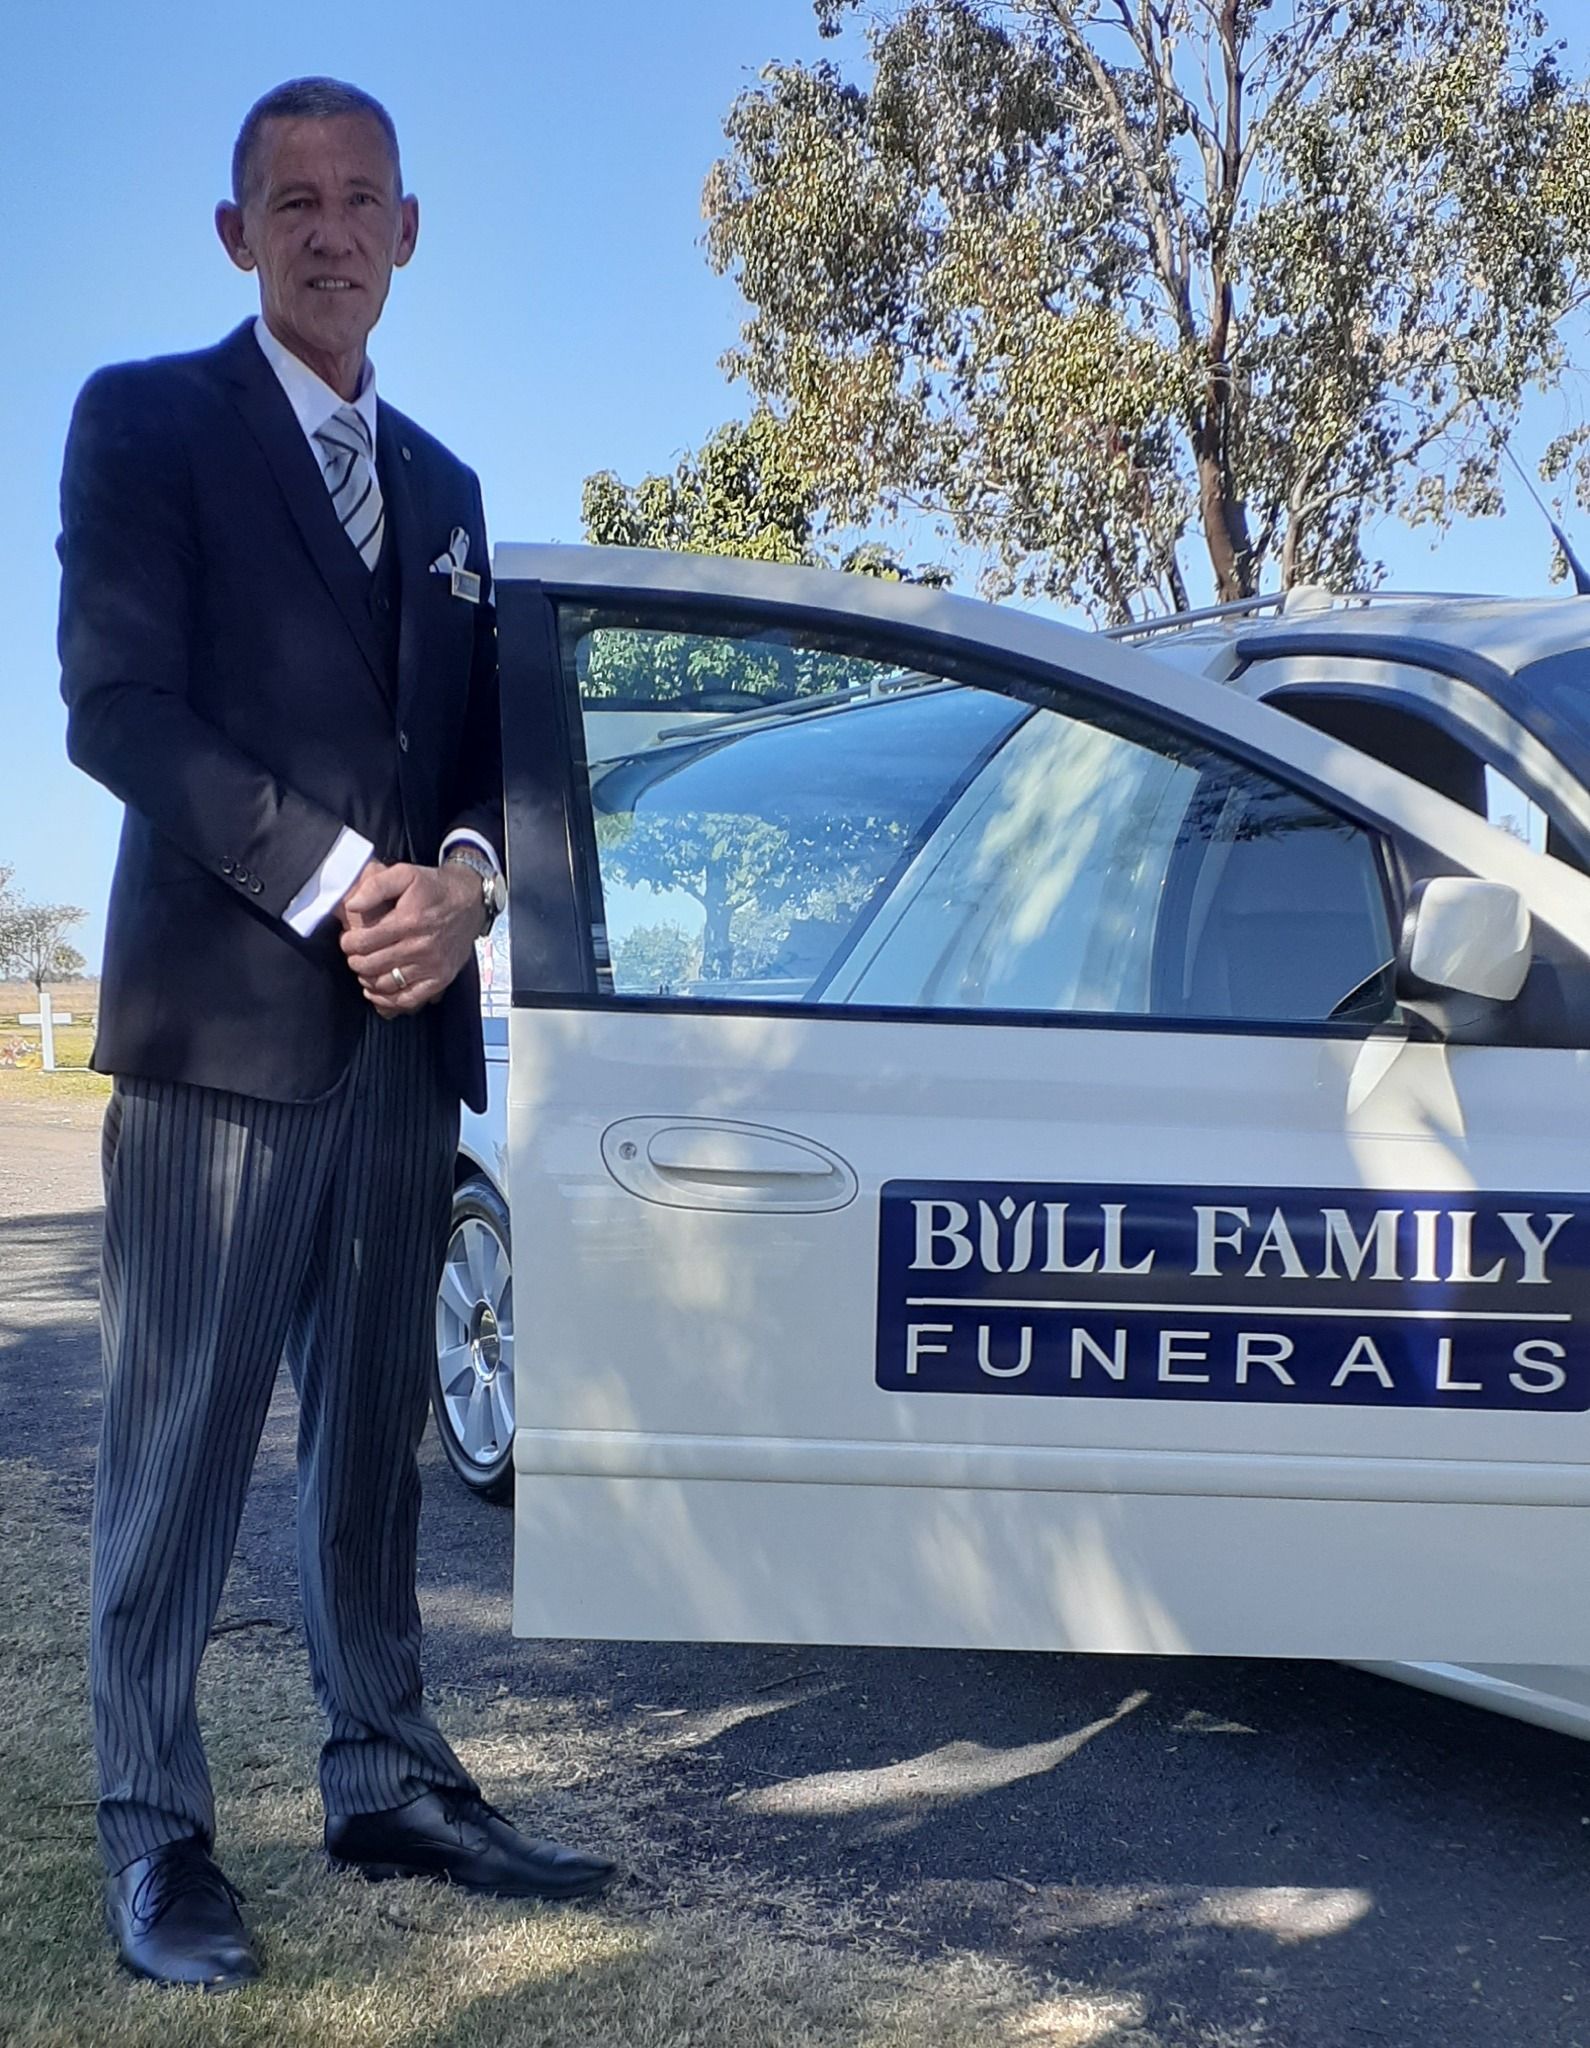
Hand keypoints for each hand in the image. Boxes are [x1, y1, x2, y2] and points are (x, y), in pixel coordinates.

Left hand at [338, 859, 481, 1015]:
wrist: (470, 901)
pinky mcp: (441, 978)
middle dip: (355, 960)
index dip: (348, 943)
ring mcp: (432, 966)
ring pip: (386, 984)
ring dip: (367, 979)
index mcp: (410, 921)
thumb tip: (351, 905)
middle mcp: (421, 946)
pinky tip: (376, 990)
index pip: (364, 942)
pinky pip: (408, 999)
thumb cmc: (434, 887)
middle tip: (354, 954)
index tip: (348, 939)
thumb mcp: (405, 874)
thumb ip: (375, 886)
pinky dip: (387, 1000)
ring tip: (364, 968)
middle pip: (371, 965)